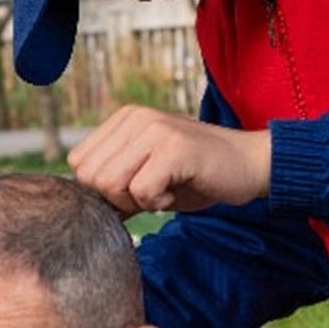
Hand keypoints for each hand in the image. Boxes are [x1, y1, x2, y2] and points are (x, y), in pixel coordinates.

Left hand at [69, 106, 270, 215]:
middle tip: (151, 193)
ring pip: (109, 183)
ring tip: (164, 189)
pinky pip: (140, 191)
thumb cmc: (197, 175)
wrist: (250, 165)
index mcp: (124, 119)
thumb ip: (114, 185)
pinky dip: (156, 204)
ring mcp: (154, 129)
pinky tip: (176, 191)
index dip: (102, 190)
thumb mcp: (147, 176)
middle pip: (90, 177)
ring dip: (136, 201)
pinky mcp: (174, 147)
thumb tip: (78, 210)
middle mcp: (135, 117)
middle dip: (117, 199)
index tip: (137, 188)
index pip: (79, 164)